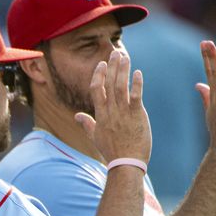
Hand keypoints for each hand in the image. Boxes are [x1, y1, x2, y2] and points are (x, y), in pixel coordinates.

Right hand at [75, 50, 150, 164]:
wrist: (126, 163)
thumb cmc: (111, 151)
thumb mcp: (95, 137)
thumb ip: (87, 123)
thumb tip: (77, 116)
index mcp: (100, 114)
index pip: (96, 89)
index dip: (99, 74)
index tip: (103, 63)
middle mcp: (110, 111)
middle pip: (109, 84)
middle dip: (112, 66)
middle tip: (115, 52)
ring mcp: (123, 113)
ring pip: (121, 87)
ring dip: (123, 70)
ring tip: (125, 57)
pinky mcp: (136, 116)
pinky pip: (136, 96)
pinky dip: (136, 84)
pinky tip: (138, 73)